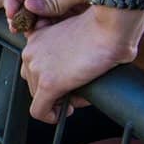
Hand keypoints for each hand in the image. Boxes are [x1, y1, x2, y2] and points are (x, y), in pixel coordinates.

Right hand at [3, 0, 91, 29]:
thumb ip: (55, 1)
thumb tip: (30, 8)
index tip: (10, 14)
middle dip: (22, 12)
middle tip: (17, 28)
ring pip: (42, 8)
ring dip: (35, 20)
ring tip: (29, 33)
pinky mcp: (74, 4)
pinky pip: (56, 14)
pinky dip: (49, 24)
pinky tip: (46, 33)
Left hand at [21, 7, 143, 122]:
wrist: (112, 26)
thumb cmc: (103, 27)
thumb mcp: (76, 34)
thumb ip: (66, 50)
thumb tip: (71, 74)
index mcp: (37, 37)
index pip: (34, 66)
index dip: (51, 76)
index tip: (67, 80)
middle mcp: (31, 51)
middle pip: (33, 82)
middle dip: (54, 90)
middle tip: (76, 89)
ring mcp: (38, 68)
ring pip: (37, 97)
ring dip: (57, 100)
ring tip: (78, 95)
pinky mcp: (49, 84)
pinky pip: (40, 111)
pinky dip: (52, 117)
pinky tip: (67, 111)